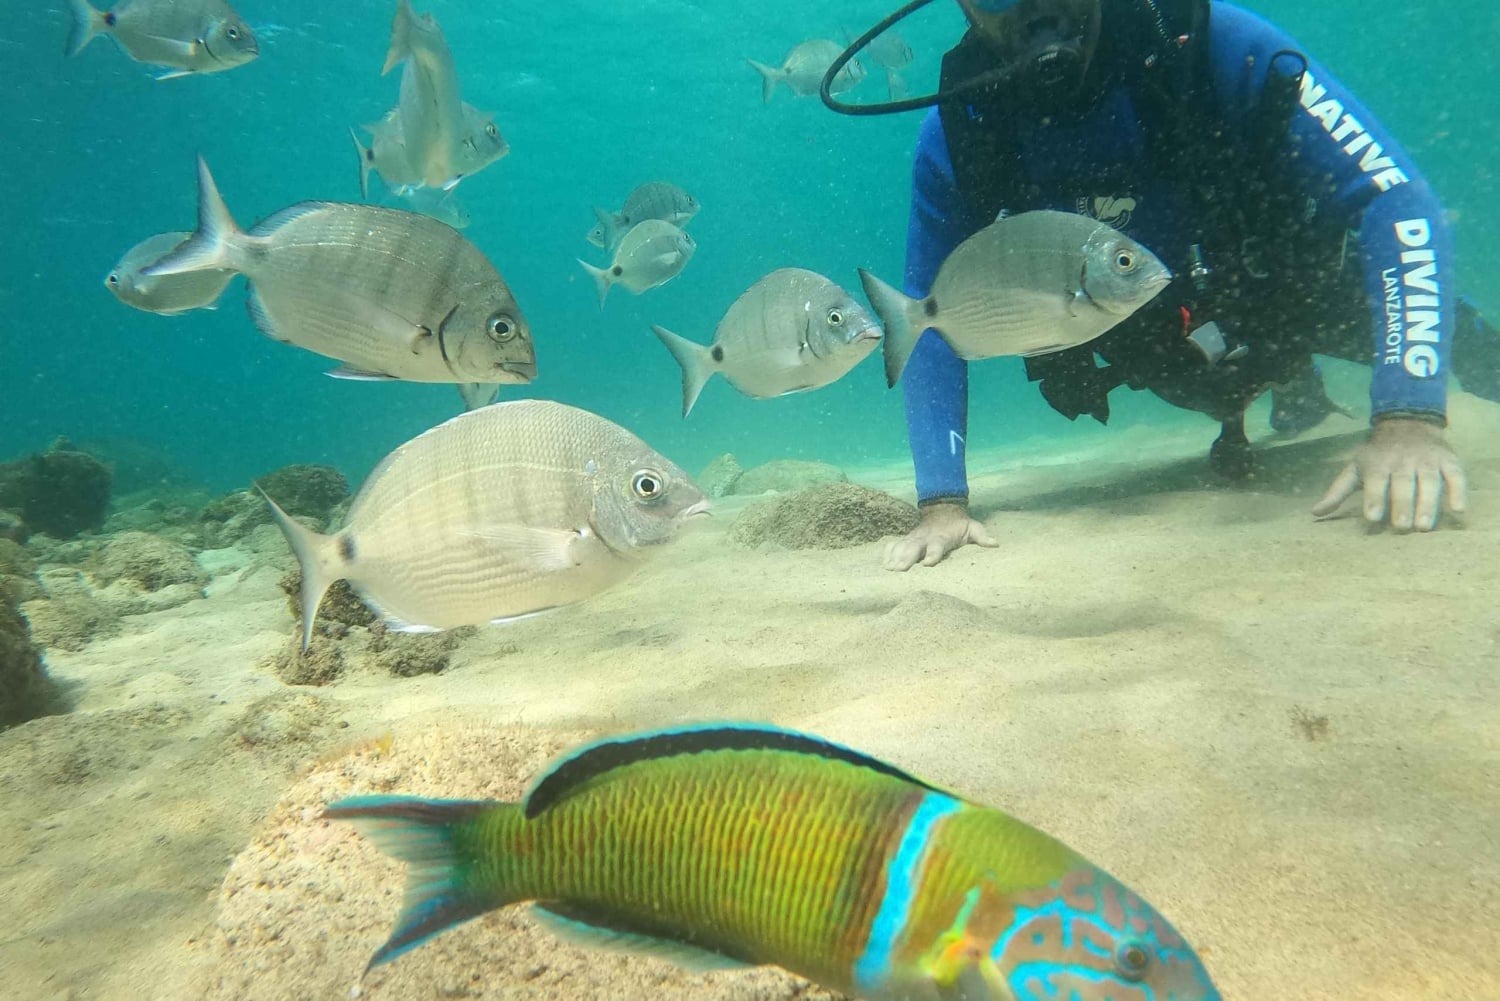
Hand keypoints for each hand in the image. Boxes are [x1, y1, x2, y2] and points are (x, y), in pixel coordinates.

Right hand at [883, 502, 997, 570]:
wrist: (943, 509)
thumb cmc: (959, 525)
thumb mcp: (973, 527)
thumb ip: (982, 536)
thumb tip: (995, 544)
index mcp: (942, 537)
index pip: (937, 547)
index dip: (933, 555)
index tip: (927, 564)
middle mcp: (926, 538)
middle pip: (915, 548)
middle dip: (907, 558)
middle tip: (898, 570)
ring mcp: (915, 538)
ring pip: (902, 546)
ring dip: (895, 557)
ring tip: (888, 569)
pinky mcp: (907, 539)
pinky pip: (895, 545)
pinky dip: (888, 552)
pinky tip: (882, 563)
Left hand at [1312, 417, 1466, 530]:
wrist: (1407, 422)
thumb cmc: (1376, 454)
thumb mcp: (1354, 468)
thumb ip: (1337, 491)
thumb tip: (1314, 513)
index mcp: (1377, 464)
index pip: (1375, 482)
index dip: (1373, 499)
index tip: (1372, 517)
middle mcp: (1402, 461)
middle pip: (1403, 485)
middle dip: (1402, 505)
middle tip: (1402, 527)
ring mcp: (1427, 460)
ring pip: (1429, 482)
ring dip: (1427, 504)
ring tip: (1424, 527)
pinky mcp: (1448, 460)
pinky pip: (1456, 475)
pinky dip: (1458, 491)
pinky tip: (1458, 509)